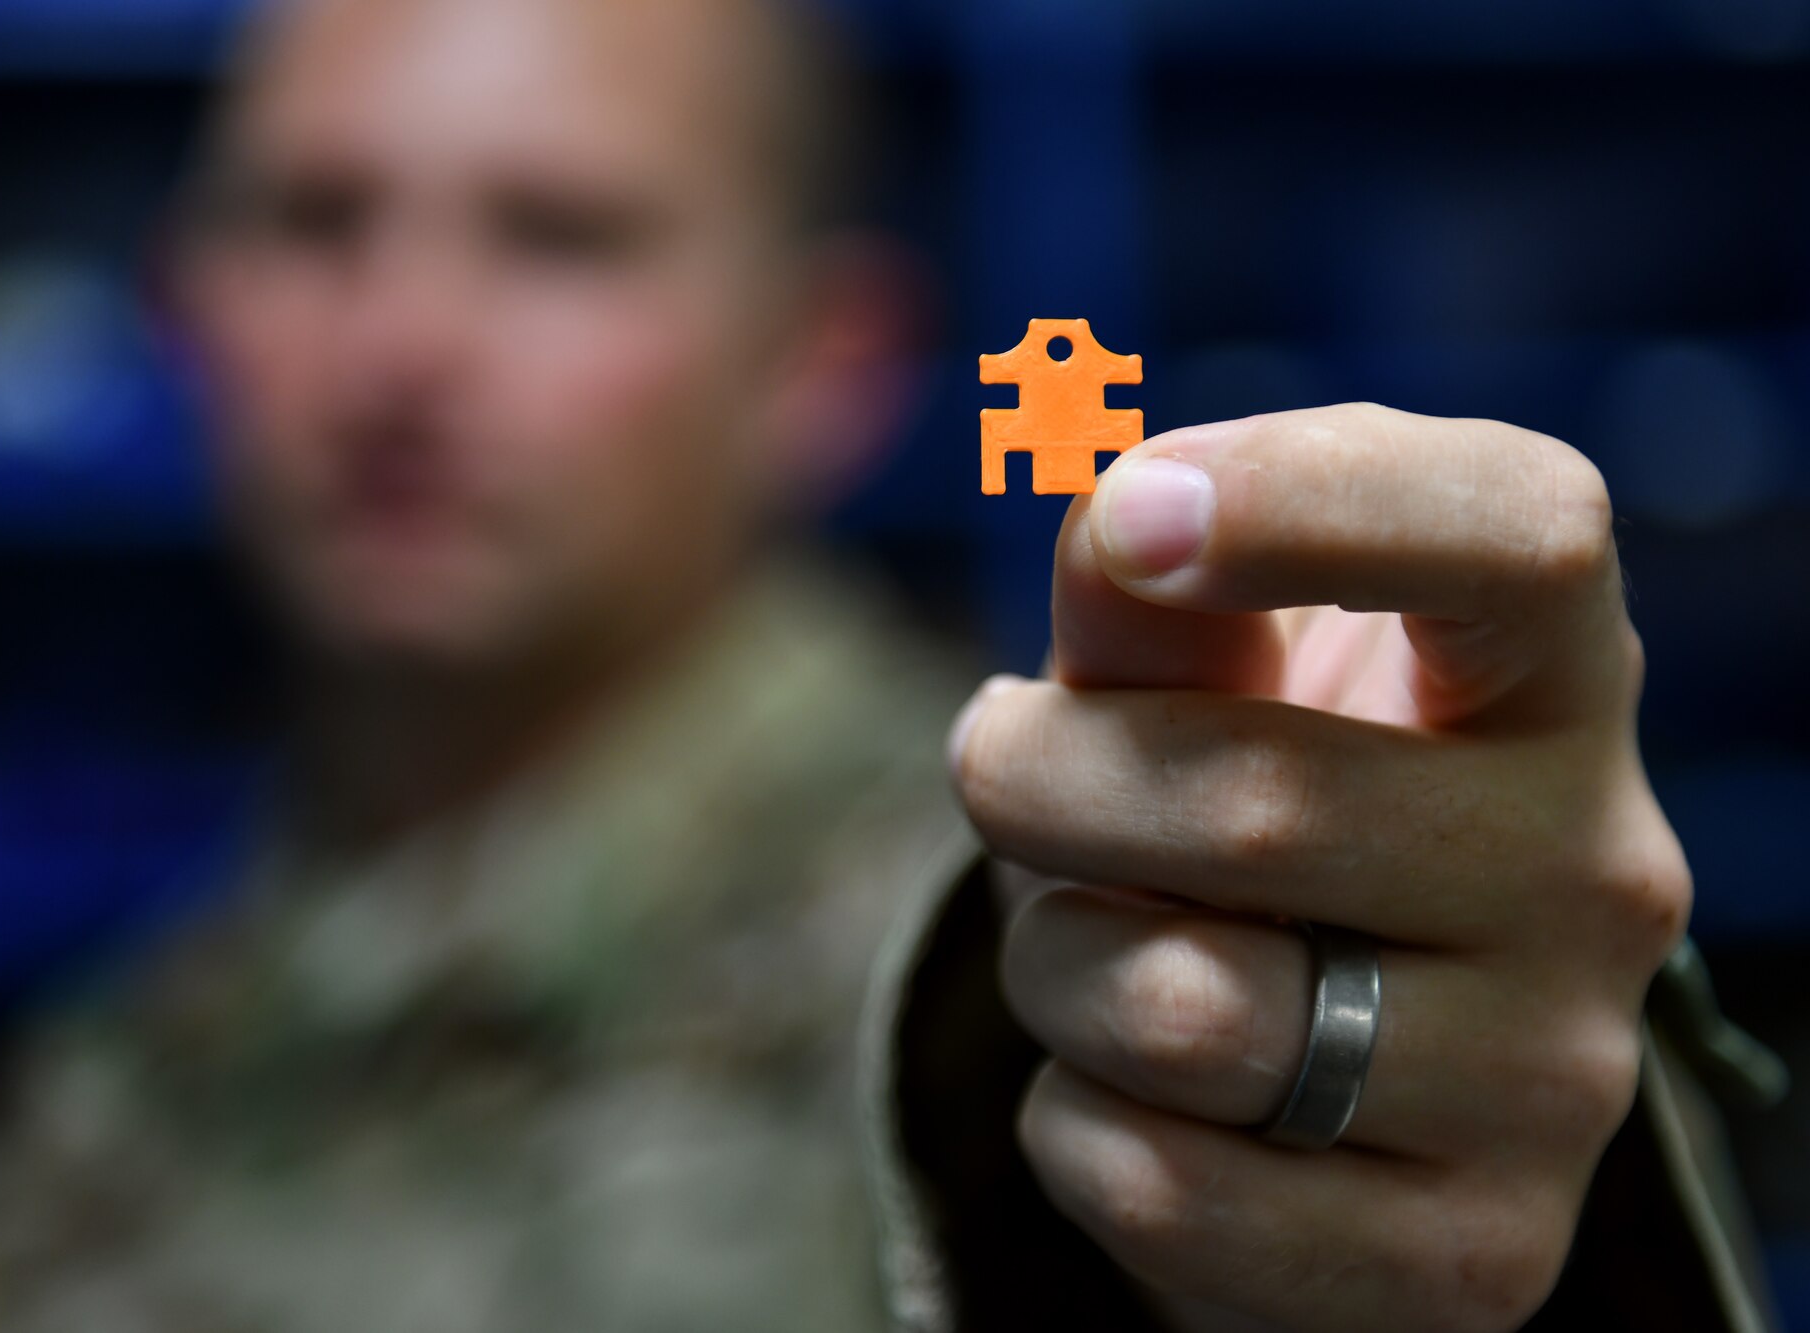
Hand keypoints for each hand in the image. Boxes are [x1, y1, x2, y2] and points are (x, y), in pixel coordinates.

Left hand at [947, 404, 1690, 1331]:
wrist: (1319, 1064)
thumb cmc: (1243, 799)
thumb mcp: (1203, 671)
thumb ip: (1150, 588)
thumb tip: (1120, 523)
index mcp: (1550, 670)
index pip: (1516, 533)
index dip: (1309, 498)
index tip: (1131, 517)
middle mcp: (1598, 871)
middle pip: (1247, 801)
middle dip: (1033, 781)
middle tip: (1016, 776)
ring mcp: (1559, 1082)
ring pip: (1181, 1014)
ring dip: (1054, 964)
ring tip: (1097, 945)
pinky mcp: (1477, 1260)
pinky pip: (1159, 1188)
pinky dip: (1075, 1126)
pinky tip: (1140, 1094)